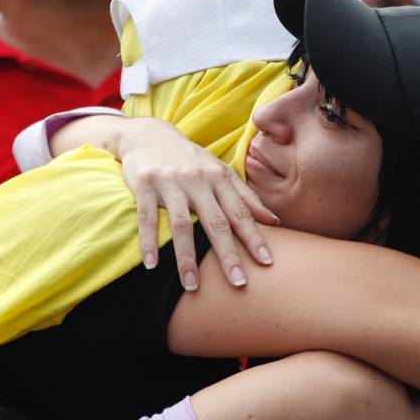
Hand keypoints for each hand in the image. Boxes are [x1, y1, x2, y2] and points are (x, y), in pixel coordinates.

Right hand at [118, 119, 278, 289]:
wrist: (148, 134)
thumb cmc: (189, 159)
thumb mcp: (220, 171)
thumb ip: (246, 196)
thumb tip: (274, 221)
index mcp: (219, 178)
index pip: (240, 213)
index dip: (254, 238)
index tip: (267, 263)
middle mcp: (197, 181)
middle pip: (215, 222)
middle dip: (228, 254)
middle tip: (238, 283)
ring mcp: (170, 182)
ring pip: (181, 224)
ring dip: (186, 257)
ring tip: (191, 286)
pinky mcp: (144, 185)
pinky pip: (146, 218)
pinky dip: (148, 242)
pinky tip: (151, 265)